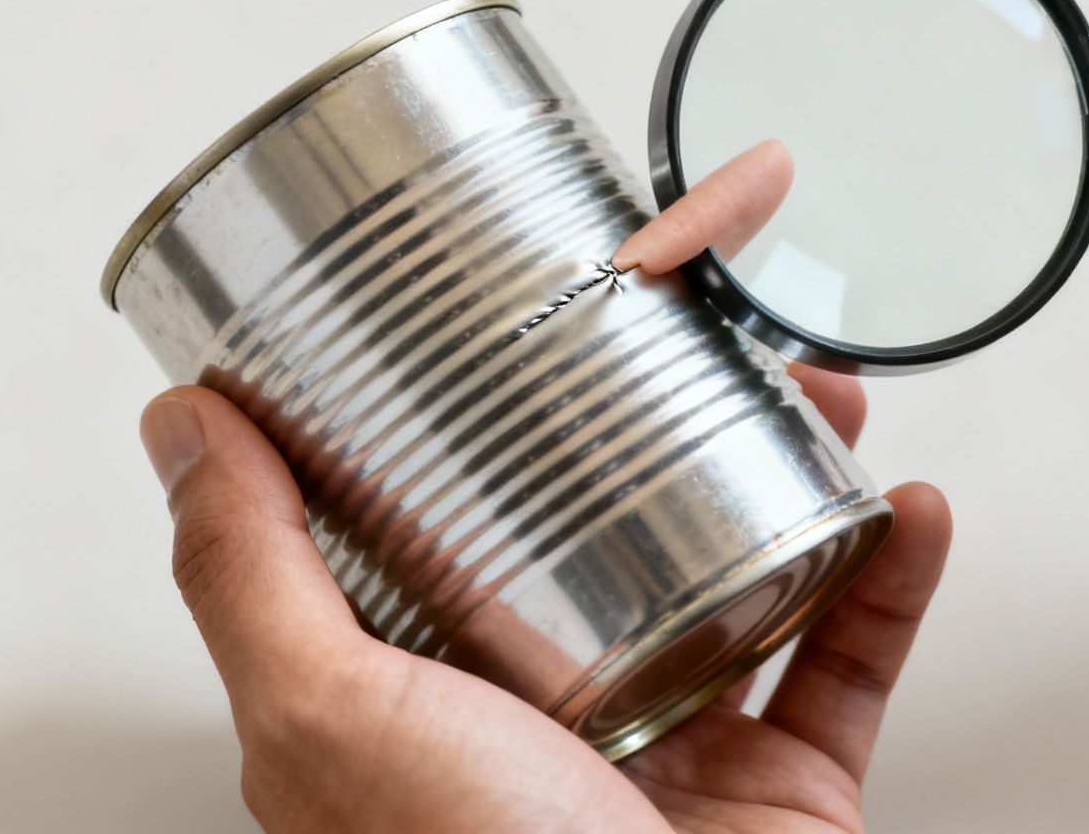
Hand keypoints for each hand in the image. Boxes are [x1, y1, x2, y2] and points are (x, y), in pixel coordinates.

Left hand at [137, 142, 951, 833]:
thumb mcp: (331, 722)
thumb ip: (250, 576)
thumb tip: (181, 431)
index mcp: (424, 696)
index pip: (440, 514)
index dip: (476, 402)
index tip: (513, 303)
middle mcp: (544, 714)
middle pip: (612, 521)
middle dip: (672, 412)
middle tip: (701, 326)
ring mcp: (671, 747)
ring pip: (741, 567)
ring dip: (797, 468)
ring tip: (820, 393)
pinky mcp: (780, 787)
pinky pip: (848, 661)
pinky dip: (891, 580)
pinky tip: (907, 509)